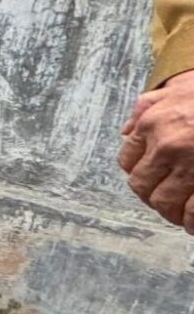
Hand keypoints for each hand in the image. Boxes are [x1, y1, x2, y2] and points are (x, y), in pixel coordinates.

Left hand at [123, 73, 193, 228]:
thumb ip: (149, 106)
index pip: (128, 161)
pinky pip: (193, 212)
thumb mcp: (181, 88)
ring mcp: (191, 167)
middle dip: (152, 196)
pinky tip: (193, 224)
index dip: (139, 172)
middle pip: (142, 186)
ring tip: (180, 216)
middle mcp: (167, 146)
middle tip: (166, 201)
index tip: (150, 178)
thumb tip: (126, 131)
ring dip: (171, 213)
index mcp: (154, 124)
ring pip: (164, 203)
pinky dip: (191, 222)